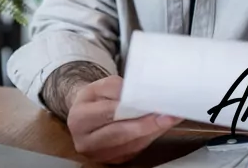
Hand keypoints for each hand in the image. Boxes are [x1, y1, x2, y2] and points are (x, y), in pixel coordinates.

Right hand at [66, 76, 180, 164]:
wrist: (82, 118)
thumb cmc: (92, 101)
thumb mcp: (98, 87)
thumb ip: (116, 88)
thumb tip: (139, 93)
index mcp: (80, 119)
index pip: (110, 113)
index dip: (132, 108)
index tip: (152, 103)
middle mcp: (87, 141)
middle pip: (121, 133)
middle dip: (147, 124)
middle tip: (168, 116)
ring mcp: (100, 154)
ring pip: (132, 144)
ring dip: (153, 131)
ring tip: (168, 119)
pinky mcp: (113, 160)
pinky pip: (136, 149)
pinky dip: (149, 137)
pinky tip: (159, 127)